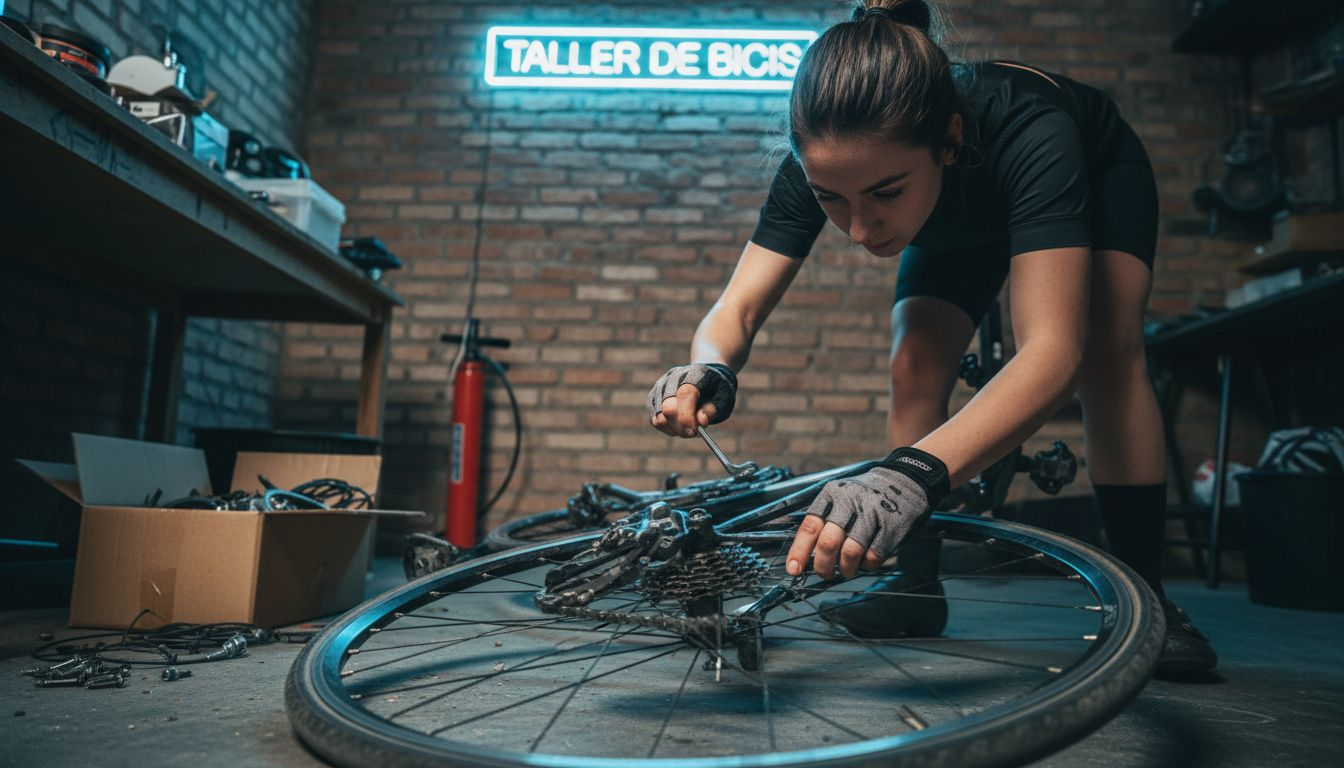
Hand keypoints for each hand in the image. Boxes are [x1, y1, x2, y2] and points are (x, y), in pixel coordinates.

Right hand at [647, 363, 736, 436]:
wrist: (705, 378)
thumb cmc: (716, 390)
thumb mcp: (723, 398)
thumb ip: (712, 409)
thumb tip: (701, 422)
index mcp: (694, 373)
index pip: (685, 394)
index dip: (688, 416)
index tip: (695, 432)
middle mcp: (673, 377)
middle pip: (668, 407)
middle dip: (681, 427)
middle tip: (693, 434)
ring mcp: (660, 387)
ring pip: (659, 417)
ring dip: (675, 429)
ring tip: (689, 427)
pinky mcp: (653, 398)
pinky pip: (655, 421)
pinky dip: (668, 428)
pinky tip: (680, 425)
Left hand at [786, 448, 949, 578]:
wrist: (907, 478)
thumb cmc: (868, 495)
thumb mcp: (842, 495)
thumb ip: (825, 520)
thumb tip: (805, 555)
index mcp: (833, 494)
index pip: (809, 526)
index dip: (799, 552)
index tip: (794, 570)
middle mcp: (850, 502)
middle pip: (827, 543)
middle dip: (822, 566)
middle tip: (824, 574)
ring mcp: (872, 514)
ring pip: (850, 553)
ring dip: (846, 569)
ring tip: (847, 570)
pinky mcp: (892, 526)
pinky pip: (873, 556)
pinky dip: (867, 565)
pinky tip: (866, 561)